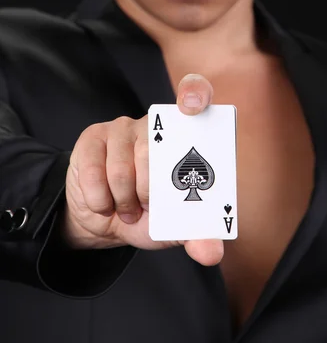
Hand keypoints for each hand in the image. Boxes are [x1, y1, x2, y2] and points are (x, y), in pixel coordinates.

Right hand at [62, 74, 223, 265]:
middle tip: (147, 206)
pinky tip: (104, 203)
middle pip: (154, 149)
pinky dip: (99, 198)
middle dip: (149, 191)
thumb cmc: (150, 215)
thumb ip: (198, 236)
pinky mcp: (94, 137)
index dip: (195, 94)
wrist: (106, 219)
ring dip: (123, 200)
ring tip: (127, 209)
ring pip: (123, 165)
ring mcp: (123, 127)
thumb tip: (211, 253)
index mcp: (185, 137)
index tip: (193, 106)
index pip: (196, 94)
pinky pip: (93, 169)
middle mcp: (156, 124)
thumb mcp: (176, 227)